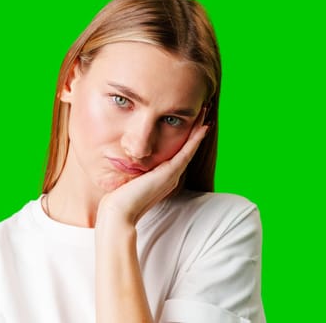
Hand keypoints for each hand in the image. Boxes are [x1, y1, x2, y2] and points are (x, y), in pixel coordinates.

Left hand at [97, 109, 209, 226]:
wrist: (120, 211)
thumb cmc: (120, 197)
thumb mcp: (128, 178)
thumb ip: (133, 169)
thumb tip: (127, 158)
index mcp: (163, 178)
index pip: (178, 154)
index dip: (186, 139)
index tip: (192, 123)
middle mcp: (171, 176)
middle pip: (188, 149)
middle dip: (196, 131)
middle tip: (204, 113)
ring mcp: (172, 176)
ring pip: (190, 149)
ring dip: (198, 131)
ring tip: (206, 116)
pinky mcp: (170, 174)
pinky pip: (186, 153)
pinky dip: (195, 140)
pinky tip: (202, 128)